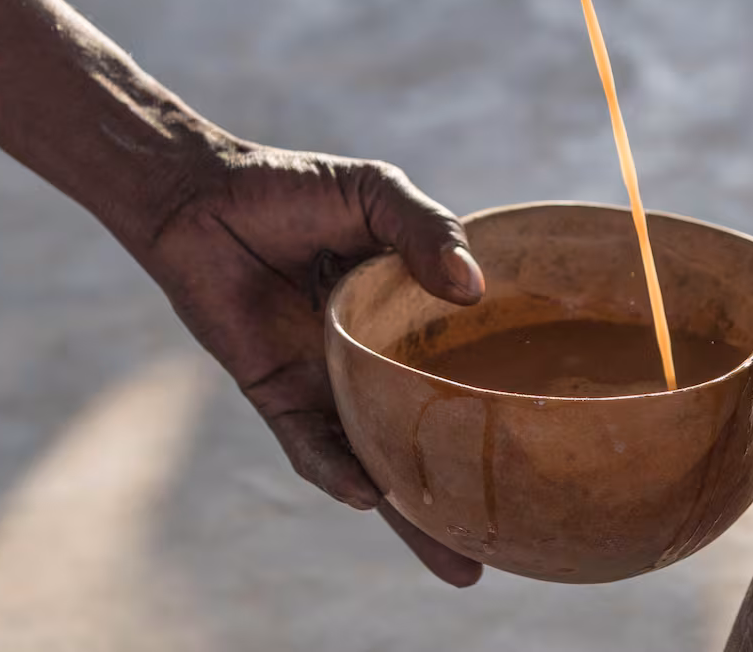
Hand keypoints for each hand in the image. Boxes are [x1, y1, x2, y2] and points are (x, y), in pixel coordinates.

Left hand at [139, 143, 486, 586]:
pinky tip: (368, 494)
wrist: (202, 196)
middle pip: (428, 429)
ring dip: (410, 512)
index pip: (465, 362)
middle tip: (512, 536)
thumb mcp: (374, 195)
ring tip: (459, 561)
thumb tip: (474, 289)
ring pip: (375, 458)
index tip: (551, 431)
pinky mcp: (278, 392)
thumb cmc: (293, 190)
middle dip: (466, 487)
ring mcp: (329, 380)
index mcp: (409, 314)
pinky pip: (310, 443)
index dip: (503, 396)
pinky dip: (336, 468)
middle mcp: (375, 358)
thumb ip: (425, 229)